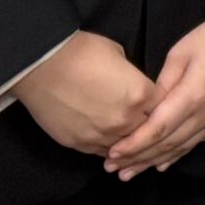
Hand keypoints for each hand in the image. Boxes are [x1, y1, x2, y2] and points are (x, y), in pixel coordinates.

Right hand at [11, 31, 156, 157]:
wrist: (42, 65)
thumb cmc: (82, 52)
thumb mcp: (119, 55)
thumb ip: (132, 77)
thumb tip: (132, 86)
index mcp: (141, 95)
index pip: (162, 107)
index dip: (160, 105)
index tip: (155, 104)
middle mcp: (126, 120)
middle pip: (146, 130)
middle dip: (146, 125)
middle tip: (142, 122)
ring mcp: (102, 135)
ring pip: (125, 147)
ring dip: (127, 142)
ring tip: (128, 140)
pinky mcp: (80, 144)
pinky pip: (101, 153)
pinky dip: (107, 148)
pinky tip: (109, 146)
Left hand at [102, 19, 204, 179]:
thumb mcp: (181, 53)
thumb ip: (162, 84)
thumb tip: (144, 107)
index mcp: (192, 95)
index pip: (157, 129)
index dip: (133, 145)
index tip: (111, 153)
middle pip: (166, 144)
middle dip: (137, 158)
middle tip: (111, 168)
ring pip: (180, 148)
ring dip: (153, 162)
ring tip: (129, 172)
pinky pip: (195, 143)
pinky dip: (175, 156)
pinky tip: (161, 164)